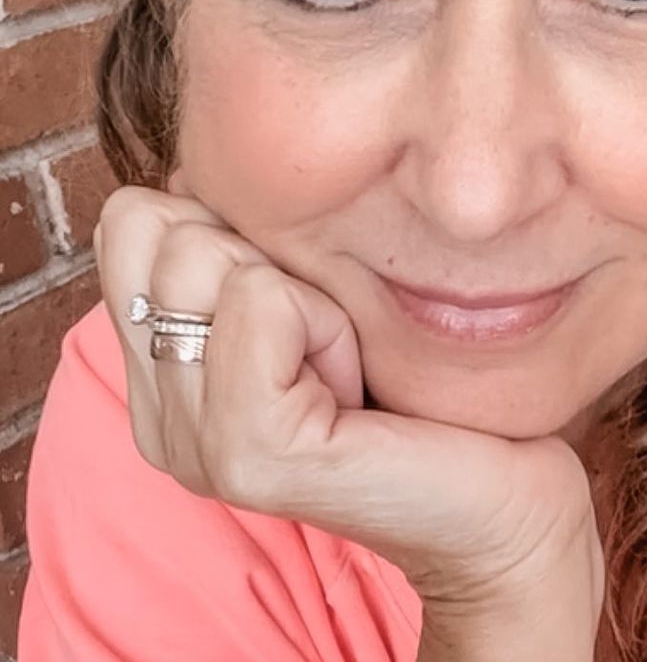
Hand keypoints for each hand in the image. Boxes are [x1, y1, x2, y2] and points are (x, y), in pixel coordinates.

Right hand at [92, 175, 604, 632]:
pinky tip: (358, 389)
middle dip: (271, 261)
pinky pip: (260, 304)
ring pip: (211, 262)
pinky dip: (328, 324)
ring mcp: (193, 445)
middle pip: (160, 231)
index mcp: (161, 375)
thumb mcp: (313, 293)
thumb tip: (199, 166)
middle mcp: (160, 418)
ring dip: (308, 297)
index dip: (228, 227)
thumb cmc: (421, 385)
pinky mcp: (247, 455)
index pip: (129, 220)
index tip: (302, 305)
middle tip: (333, 346)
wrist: (502, 496)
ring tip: (348, 369)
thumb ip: (239, 242)